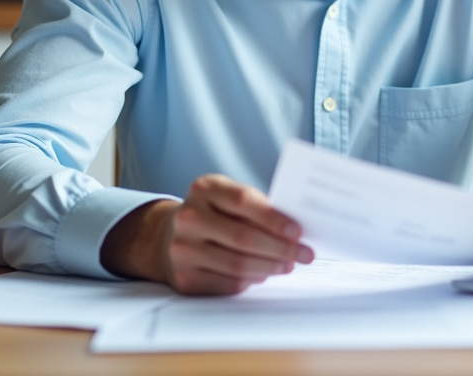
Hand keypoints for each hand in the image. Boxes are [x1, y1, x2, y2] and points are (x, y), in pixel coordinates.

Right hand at [102, 174, 313, 294]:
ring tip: (289, 264)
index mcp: (204, 189)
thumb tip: (295, 232)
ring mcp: (183, 249)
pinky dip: (252, 280)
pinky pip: (228, 283)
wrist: (168, 237)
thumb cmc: (212, 214)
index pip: (243, 200)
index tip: (298, 231)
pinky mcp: (185, 278)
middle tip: (305, 254)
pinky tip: (264, 274)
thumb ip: (255, 208)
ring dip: (271, 267)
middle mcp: (188, 217)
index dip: (273, 217)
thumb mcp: (227, 198)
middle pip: (243, 237)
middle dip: (281, 248)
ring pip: (238, 265)